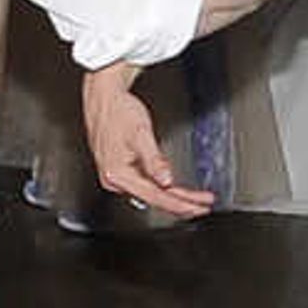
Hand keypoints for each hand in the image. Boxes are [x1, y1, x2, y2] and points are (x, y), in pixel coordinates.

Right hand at [84, 63, 213, 216]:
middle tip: (203, 205)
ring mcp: (115, 178)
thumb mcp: (141, 134)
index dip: (179, 204)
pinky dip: (162, 188)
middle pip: (154, 198)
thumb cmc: (118, 112)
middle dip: (181, 203)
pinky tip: (174, 189)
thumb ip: (154, 160)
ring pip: (150, 194)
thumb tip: (166, 181)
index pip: (155, 196)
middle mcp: (114, 181)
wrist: (104, 99)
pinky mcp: (120, 173)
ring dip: (174, 197)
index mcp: (117, 174)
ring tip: (195, 199)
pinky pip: (144, 186)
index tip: (197, 207)